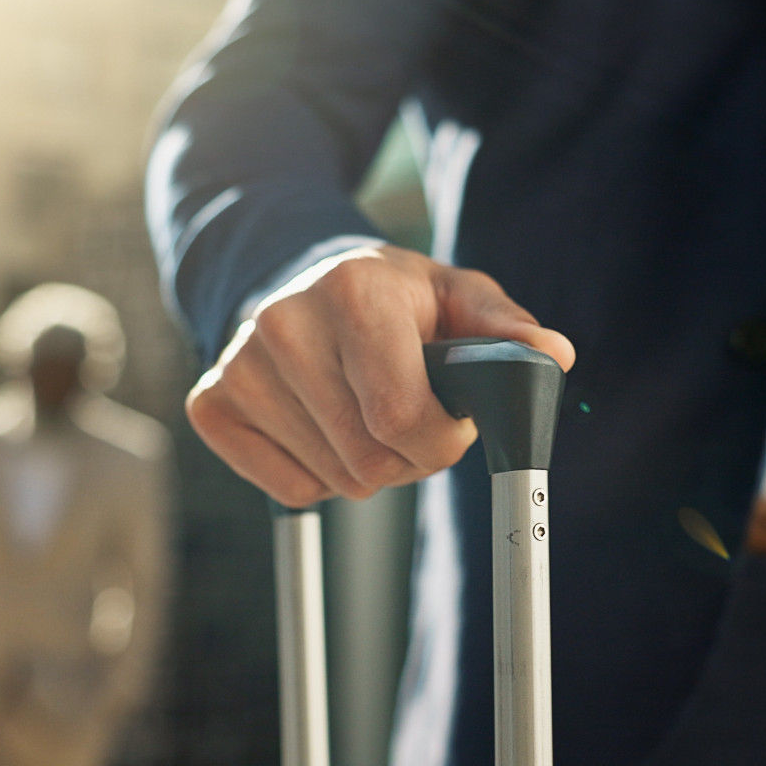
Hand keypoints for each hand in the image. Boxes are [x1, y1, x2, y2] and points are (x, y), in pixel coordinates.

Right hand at [187, 244, 576, 506]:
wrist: (299, 276)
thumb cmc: (395, 297)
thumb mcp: (458, 295)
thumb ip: (507, 330)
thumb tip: (554, 357)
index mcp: (352, 291)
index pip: (400, 416)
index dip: (441, 439)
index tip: (452, 422)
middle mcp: (284, 323)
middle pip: (370, 460)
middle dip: (412, 457)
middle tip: (412, 418)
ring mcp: (239, 366)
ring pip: (336, 481)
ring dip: (370, 467)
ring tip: (366, 413)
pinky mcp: (212, 405)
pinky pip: (291, 490)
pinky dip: (322, 477)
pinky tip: (324, 425)